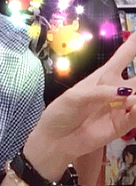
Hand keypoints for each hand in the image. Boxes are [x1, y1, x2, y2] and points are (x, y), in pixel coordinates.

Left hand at [27, 29, 135, 172]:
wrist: (56, 139)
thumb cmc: (61, 113)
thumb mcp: (74, 97)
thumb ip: (98, 92)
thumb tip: (125, 93)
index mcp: (102, 77)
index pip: (123, 58)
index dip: (134, 45)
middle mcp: (116, 90)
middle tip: (135, 86)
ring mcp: (122, 107)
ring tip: (132, 98)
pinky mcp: (124, 124)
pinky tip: (133, 105)